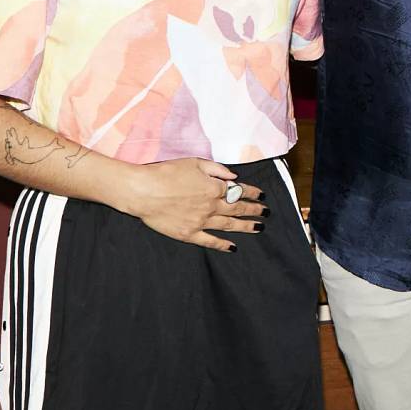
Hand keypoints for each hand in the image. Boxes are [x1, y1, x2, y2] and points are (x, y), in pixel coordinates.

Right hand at [116, 158, 265, 249]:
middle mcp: (211, 206)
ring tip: (259, 228)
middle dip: (254, 210)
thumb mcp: (194, 162)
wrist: (144, 191)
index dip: (253, 193)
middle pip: (238, 209)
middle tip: (266, 212)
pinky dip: (223, 245)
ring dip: (246, 227)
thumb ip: (217, 169)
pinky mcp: (189, 234)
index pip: (239, 191)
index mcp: (213, 187)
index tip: (262, 195)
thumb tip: (234, 176)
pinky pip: (210, 241)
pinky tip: (233, 247)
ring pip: (229, 225)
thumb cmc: (166, 173)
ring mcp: (201, 222)